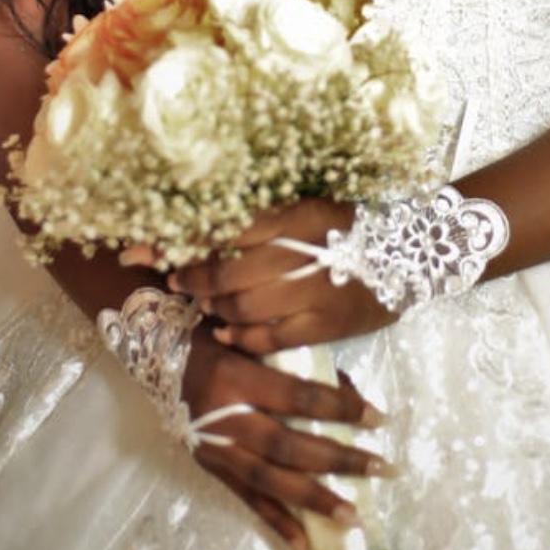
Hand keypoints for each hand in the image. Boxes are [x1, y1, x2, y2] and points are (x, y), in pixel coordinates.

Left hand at [124, 199, 396, 355]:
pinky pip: (269, 337)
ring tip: (206, 304)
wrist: (414, 256)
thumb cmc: (352, 230)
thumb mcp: (308, 212)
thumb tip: (200, 234)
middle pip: (225, 271)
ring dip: (214, 309)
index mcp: (297, 216)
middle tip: (177, 280)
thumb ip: (261, 222)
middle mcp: (303, 251)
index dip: (174, 241)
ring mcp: (314, 290)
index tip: (135, 251)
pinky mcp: (326, 324)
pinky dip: (241, 337)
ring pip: (242, 306)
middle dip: (192, 278)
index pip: (223, 228)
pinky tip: (229, 333)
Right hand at [180, 324, 391, 549]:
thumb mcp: (252, 338)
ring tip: (352, 516)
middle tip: (381, 468)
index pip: (299, 397)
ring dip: (314, 500)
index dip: (341, 408)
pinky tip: (306, 545)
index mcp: (237, 378)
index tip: (379, 418)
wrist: (156, 353)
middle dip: (339, 459)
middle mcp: (225, 418)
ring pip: (270, 480)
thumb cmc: (213, 336)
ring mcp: (216, 449)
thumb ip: (295, 362)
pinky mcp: (211, 468)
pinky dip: (277, 524)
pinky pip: (247, 500)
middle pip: (289, 446)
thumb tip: (347, 391)